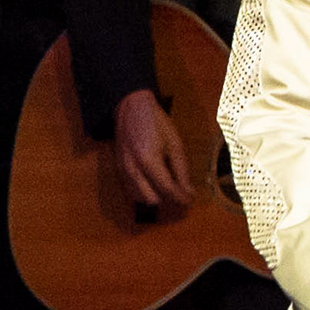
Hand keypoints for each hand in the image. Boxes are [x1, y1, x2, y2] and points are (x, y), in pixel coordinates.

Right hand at [108, 87, 192, 212]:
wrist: (131, 108)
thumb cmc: (156, 123)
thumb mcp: (174, 144)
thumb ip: (182, 170)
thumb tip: (189, 193)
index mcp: (149, 160)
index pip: (167, 190)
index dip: (181, 198)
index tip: (190, 200)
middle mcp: (133, 170)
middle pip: (152, 200)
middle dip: (168, 199)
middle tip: (180, 193)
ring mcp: (122, 171)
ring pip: (140, 199)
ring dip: (155, 197)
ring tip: (166, 187)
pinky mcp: (118, 170)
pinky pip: (131, 191)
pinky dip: (143, 192)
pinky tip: (152, 183)